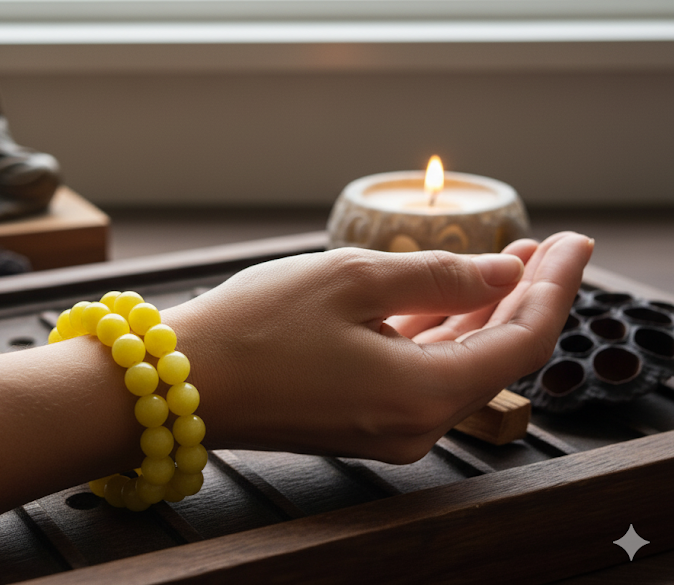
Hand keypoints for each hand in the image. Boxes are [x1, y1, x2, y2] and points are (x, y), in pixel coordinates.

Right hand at [165, 232, 592, 463]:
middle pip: (495, 357)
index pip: (523, 340)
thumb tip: (503, 274)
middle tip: (541, 247)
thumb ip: (440, 276)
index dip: (554, 286)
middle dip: (522, 298)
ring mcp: (385, 430)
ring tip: (504, 264)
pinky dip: (442, 338)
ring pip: (459, 368)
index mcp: (422, 392)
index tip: (570, 242)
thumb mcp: (353, 281)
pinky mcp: (359, 424)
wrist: (181, 383)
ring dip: (482, 315)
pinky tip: (446, 302)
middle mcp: (414, 425)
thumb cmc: (255, 328)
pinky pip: (421, 379)